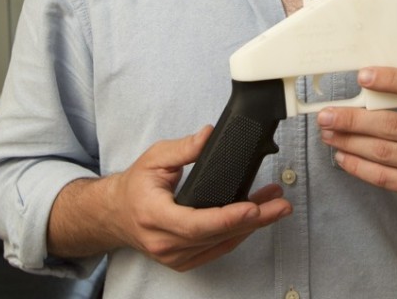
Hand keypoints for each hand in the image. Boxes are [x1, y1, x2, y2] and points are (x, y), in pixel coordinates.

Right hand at [49, 126, 291, 271]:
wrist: (115, 214)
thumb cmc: (135, 187)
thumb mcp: (154, 158)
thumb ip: (183, 148)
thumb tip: (209, 136)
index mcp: (154, 215)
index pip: (195, 223)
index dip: (227, 217)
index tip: (252, 208)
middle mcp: (165, 242)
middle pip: (216, 236)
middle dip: (254, 220)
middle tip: (280, 205)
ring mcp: (174, 256)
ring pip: (222, 244)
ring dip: (253, 226)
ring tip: (277, 205)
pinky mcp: (184, 260)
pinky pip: (218, 249)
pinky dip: (239, 233)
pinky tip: (257, 217)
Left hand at [317, 67, 396, 274]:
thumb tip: (376, 65)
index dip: (391, 80)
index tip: (361, 76)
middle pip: (393, 124)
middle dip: (353, 119)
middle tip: (326, 115)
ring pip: (384, 152)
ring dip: (349, 141)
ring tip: (328, 133)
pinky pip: (384, 177)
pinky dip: (358, 166)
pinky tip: (342, 156)